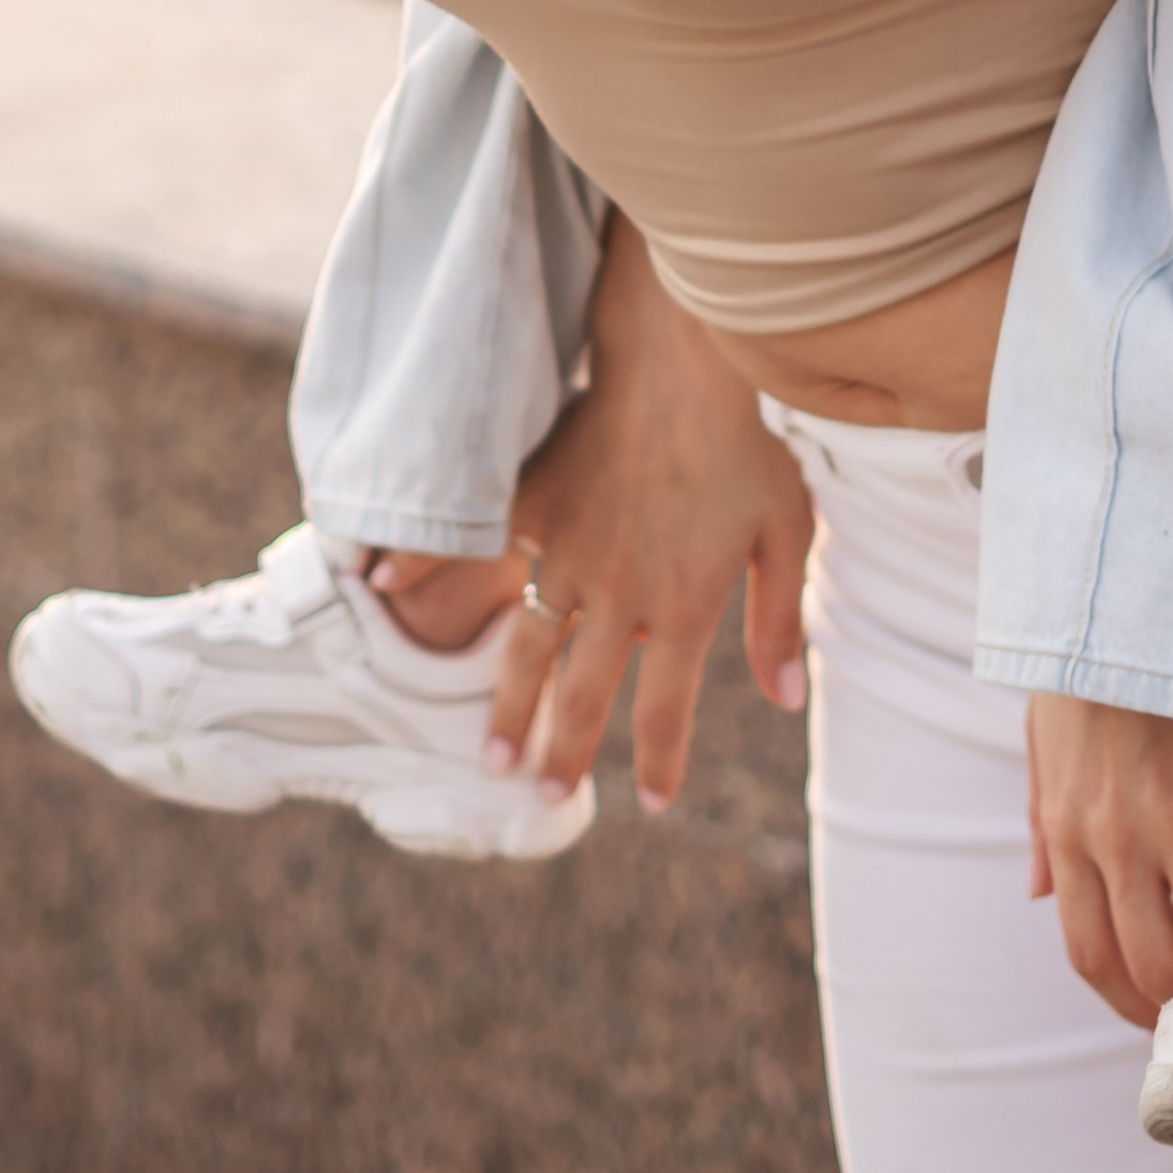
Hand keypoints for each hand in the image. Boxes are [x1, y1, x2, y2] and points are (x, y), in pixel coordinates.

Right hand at [486, 216, 813, 809]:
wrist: (678, 369)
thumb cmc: (742, 446)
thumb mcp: (786, 531)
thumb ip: (779, 620)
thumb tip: (786, 697)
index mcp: (681, 610)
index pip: (666, 713)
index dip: (659, 765)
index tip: (655, 803)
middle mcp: (616, 597)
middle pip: (581, 700)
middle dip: (562, 757)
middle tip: (541, 799)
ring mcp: (567, 556)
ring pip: (528, 653)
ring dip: (508, 710)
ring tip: (492, 758)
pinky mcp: (536, 511)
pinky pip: (477, 552)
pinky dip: (428, 572)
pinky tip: (385, 593)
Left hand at [1025, 696, 1172, 1029]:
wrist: (1130, 592)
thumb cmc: (1089, 665)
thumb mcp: (1043, 738)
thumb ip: (1040, 823)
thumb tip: (1038, 896)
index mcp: (1067, 830)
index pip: (1092, 954)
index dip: (1126, 1002)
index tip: (1156, 1019)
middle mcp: (1113, 834)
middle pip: (1149, 962)